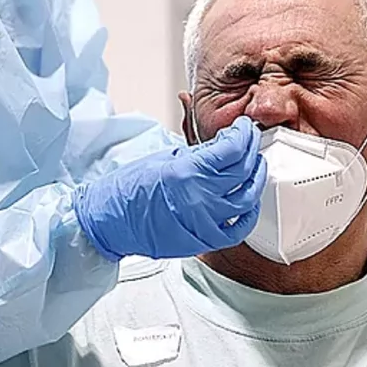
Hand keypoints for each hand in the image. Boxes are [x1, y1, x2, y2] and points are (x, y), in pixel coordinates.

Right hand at [74, 117, 266, 259]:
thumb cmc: (129, 189)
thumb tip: (224, 146)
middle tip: (250, 139)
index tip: (244, 127)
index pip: (231, 148)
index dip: (243, 134)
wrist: (110, 221)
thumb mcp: (163, 158)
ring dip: (256, 177)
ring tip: (255, 164)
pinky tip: (250, 199)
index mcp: (186, 172)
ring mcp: (204, 222)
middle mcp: (199, 197)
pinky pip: (239, 228)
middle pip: (242, 170)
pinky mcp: (204, 240)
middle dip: (251, 149)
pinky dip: (250, 212)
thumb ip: (198, 154)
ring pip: (247, 198)